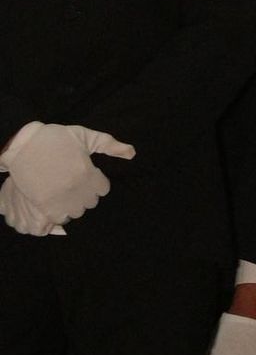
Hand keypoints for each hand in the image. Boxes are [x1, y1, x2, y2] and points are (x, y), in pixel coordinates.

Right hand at [1, 122, 134, 226]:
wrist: (23, 145)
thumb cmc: (56, 138)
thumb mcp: (85, 136)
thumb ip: (110, 145)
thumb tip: (132, 153)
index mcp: (87, 171)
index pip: (104, 189)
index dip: (97, 181)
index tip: (89, 175)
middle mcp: (76, 188)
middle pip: (91, 202)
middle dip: (86, 193)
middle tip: (76, 183)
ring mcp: (60, 199)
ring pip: (76, 212)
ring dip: (74, 204)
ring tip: (66, 192)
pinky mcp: (44, 206)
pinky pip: (60, 218)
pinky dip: (60, 212)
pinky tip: (56, 200)